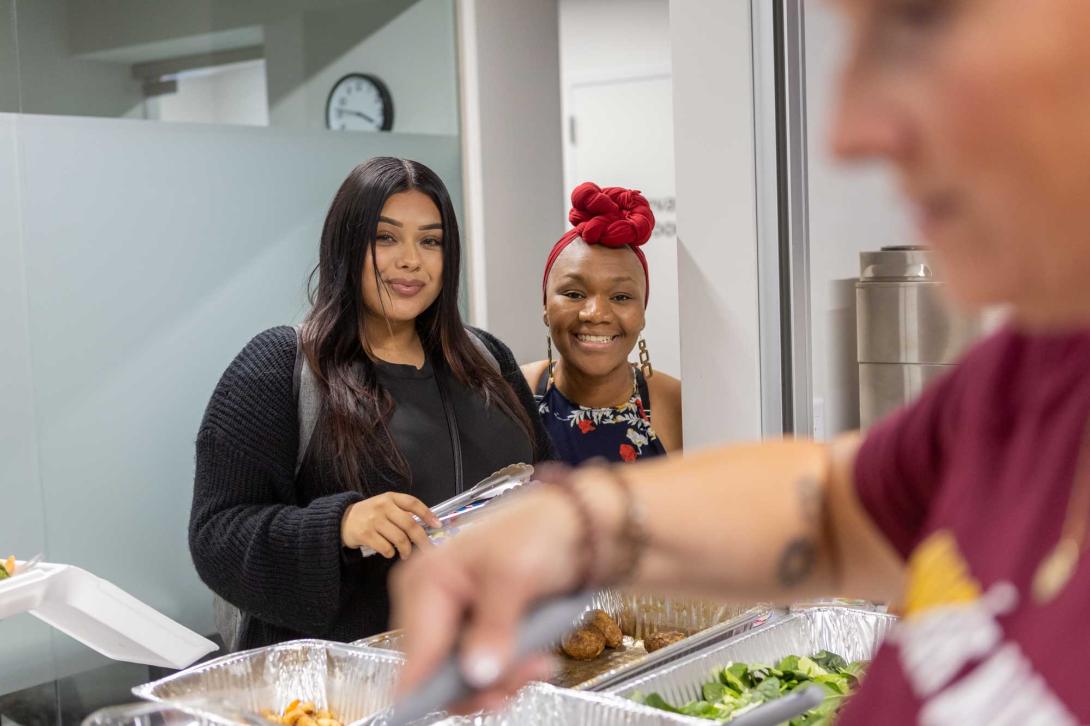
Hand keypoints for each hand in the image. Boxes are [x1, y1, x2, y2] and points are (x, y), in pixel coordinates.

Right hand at [340, 493, 440, 558]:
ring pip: (399, 539)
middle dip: (422, 540)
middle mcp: (383, 506)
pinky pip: (385, 548)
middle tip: (428, 550)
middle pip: (410, 525)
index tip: (438, 525)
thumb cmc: (369, 514)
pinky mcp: (365, 534)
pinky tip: (390, 553)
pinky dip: (391, 553)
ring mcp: (374, 520)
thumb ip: (401, 512)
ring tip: (406, 555)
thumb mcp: (384, 506)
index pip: (413, 503)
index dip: (427, 514)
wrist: (341, 519)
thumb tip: (425, 527)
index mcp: (390, 498)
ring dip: (406, 550)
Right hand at [389, 479, 603, 713]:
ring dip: (504, 680)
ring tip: (538, 663)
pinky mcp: (479, 631)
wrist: (579, 525)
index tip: (470, 702)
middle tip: (523, 674)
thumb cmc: (542, 528)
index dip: (434, 688)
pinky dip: (511, 672)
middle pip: (437, 672)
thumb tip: (477, 672)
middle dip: (483, 682)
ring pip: (462, 678)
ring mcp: (455, 619)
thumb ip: (494, 626)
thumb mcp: (516, 573)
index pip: (415, 653)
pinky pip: (484, 670)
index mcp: (426, 580)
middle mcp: (432, 602)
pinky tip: (536, 659)